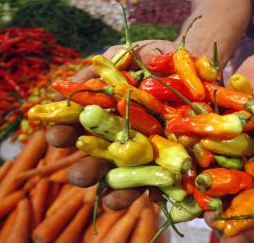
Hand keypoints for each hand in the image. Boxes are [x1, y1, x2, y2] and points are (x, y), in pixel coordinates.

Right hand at [45, 40, 175, 209]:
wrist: (196, 59)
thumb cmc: (154, 56)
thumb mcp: (124, 54)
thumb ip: (97, 70)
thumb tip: (63, 87)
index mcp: (102, 117)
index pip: (76, 130)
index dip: (64, 134)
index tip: (57, 136)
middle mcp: (120, 139)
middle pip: (97, 162)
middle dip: (86, 171)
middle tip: (79, 175)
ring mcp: (146, 153)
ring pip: (127, 179)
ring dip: (118, 192)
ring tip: (112, 200)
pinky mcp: (171, 161)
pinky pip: (164, 183)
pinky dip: (159, 191)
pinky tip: (156, 196)